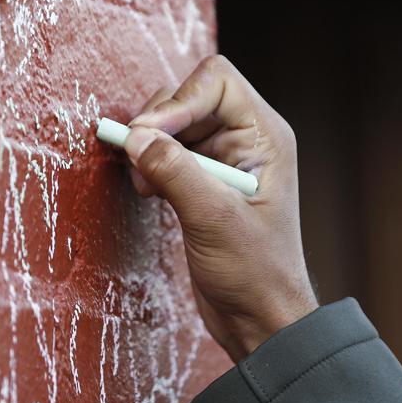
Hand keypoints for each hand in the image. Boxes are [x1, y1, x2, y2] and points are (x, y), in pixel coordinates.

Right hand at [125, 55, 316, 361]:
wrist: (259, 320)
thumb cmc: (256, 274)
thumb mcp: (214, 219)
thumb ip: (175, 171)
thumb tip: (136, 136)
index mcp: (265, 136)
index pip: (216, 82)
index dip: (177, 100)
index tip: (149, 134)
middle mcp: (246, 139)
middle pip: (190, 95)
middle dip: (159, 122)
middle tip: (139, 158)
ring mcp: (223, 159)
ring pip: (173, 122)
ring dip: (150, 144)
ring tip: (144, 182)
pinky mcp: (203, 180)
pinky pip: (168, 150)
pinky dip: (149, 162)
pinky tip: (147, 189)